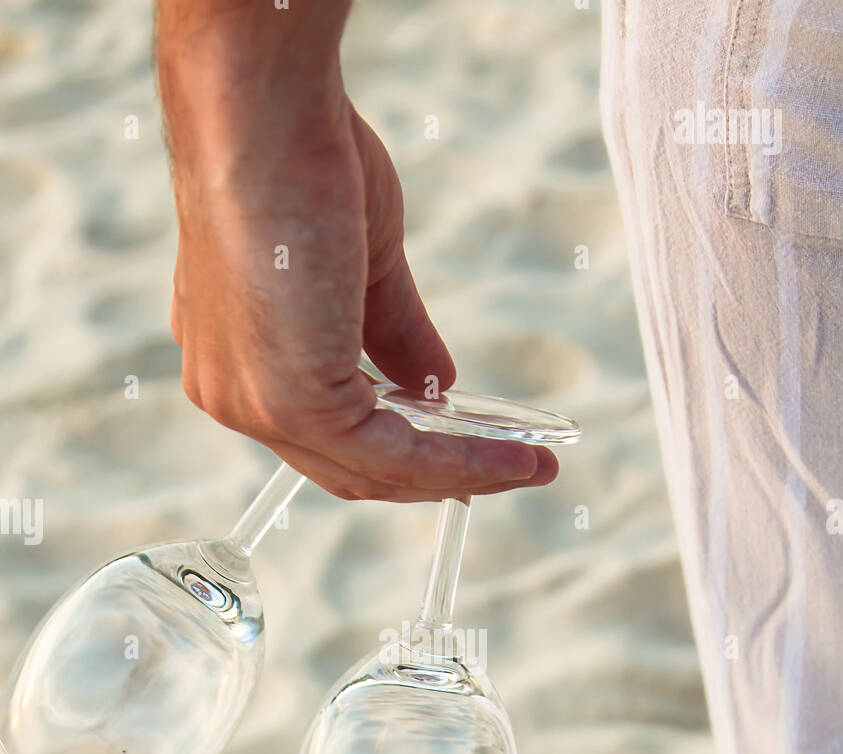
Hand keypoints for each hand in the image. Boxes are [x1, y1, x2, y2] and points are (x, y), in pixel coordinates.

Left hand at [168, 99, 558, 500]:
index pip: (322, 433)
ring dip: (462, 474)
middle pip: (347, 468)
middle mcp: (233, 393)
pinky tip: (514, 456)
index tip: (461, 454)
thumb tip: (441, 386)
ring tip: (532, 465)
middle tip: (507, 469)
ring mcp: (257, 406)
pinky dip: (462, 462)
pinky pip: (395, 456)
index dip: (396, 454)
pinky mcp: (295, 405)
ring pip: (375, 472)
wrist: (262, 112)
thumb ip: (395, 332)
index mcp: (235, 359)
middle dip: (436, 476)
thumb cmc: (293, 156)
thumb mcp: (362, 263)